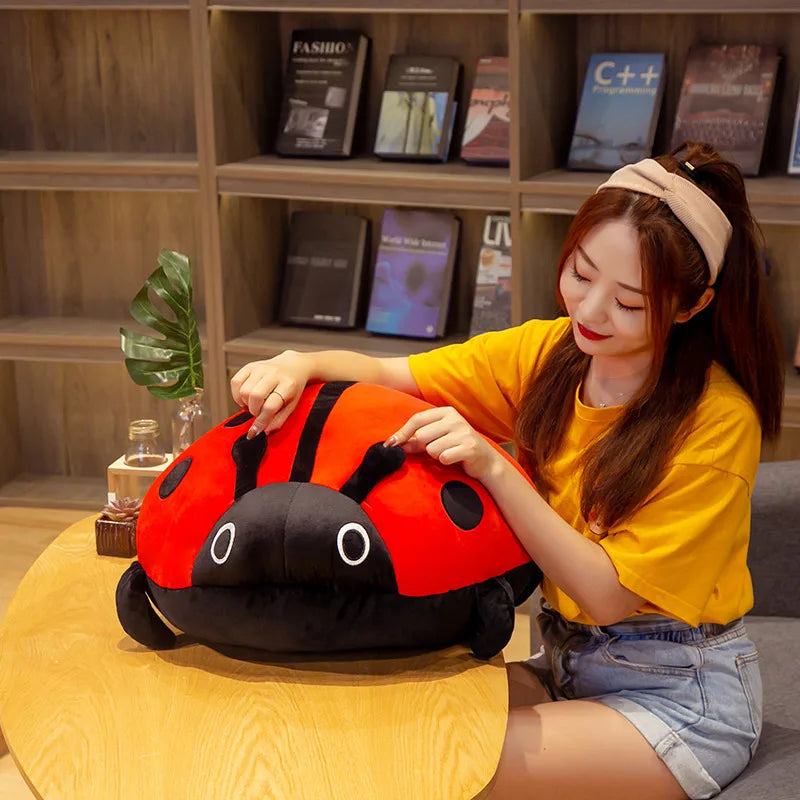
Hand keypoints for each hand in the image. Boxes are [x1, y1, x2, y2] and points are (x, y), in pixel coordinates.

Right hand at [230, 350, 309, 438]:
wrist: (293, 366)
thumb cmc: (292, 388)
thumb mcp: (291, 406)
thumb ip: (278, 421)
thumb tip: (263, 433)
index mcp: (288, 385)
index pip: (270, 406)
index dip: (261, 421)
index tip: (256, 431)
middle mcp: (274, 374)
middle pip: (255, 396)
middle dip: (254, 411)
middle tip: (258, 413)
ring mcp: (261, 368)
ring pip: (244, 390)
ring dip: (245, 403)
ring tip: (254, 405)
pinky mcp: (250, 366)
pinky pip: (235, 382)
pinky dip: (237, 394)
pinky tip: (246, 398)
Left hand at [383, 407, 500, 481]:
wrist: (485, 461)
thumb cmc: (456, 447)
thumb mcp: (437, 438)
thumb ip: (416, 439)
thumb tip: (394, 444)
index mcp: (446, 412)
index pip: (417, 419)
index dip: (402, 433)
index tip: (390, 445)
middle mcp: (455, 419)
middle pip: (422, 435)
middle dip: (423, 447)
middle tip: (435, 450)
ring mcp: (463, 432)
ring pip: (431, 448)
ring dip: (435, 456)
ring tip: (447, 454)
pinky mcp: (470, 448)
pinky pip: (444, 457)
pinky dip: (445, 461)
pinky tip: (454, 459)